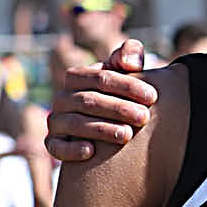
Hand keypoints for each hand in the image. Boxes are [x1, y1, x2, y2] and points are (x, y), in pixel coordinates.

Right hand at [45, 40, 156, 162]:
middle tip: (144, 117)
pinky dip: (71, 149)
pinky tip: (90, 152)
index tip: (152, 96)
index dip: (127, 86)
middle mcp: (62, 98)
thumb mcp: (125, 72)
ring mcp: (56, 121)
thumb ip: (130, 55)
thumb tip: (129, 62)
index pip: (101, 78)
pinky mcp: (53, 143)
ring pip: (76, 124)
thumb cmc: (119, 92)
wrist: (107, 122)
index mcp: (77, 77)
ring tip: (127, 135)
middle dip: (119, 109)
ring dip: (102, 129)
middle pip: (89, 101)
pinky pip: (57, 147)